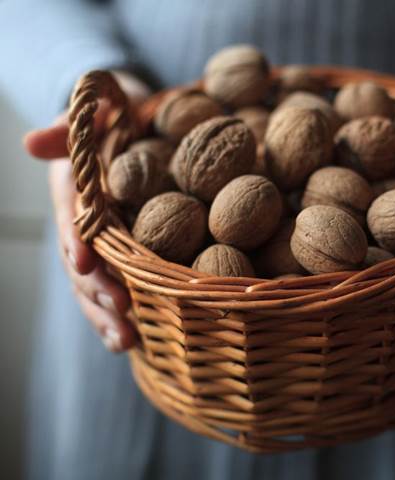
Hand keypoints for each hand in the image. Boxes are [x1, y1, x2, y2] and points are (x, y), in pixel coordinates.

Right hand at [24, 71, 150, 351]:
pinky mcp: (117, 259)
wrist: (123, 132)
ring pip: (94, 287)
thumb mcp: (89, 116)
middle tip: (120, 312)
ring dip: (106, 316)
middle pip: (82, 265)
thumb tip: (32, 143)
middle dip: (98, 290)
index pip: (72, 220)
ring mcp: (97, 247)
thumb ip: (68, 130)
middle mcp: (80, 227)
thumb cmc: (108, 123)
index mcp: (73, 194)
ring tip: (126, 342)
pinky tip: (136, 343)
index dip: (77, 240)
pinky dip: (120, 317)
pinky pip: (116, 290)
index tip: (85, 262)